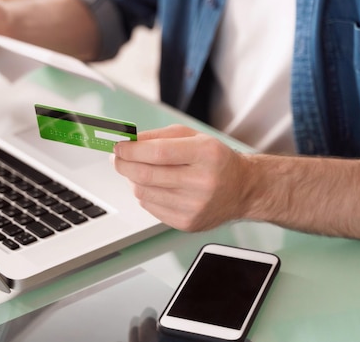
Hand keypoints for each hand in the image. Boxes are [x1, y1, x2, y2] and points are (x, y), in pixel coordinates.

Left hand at [112, 125, 251, 231]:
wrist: (242, 189)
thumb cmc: (215, 160)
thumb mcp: (193, 137)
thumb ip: (159, 136)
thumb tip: (128, 142)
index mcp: (206, 154)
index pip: (158, 152)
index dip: (131, 150)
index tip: (118, 147)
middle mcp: (202, 182)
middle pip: (147, 174)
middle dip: (123, 165)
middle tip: (116, 158)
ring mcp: (195, 206)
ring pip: (144, 192)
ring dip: (132, 180)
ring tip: (137, 170)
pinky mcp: (187, 223)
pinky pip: (150, 207)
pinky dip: (144, 194)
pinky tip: (153, 186)